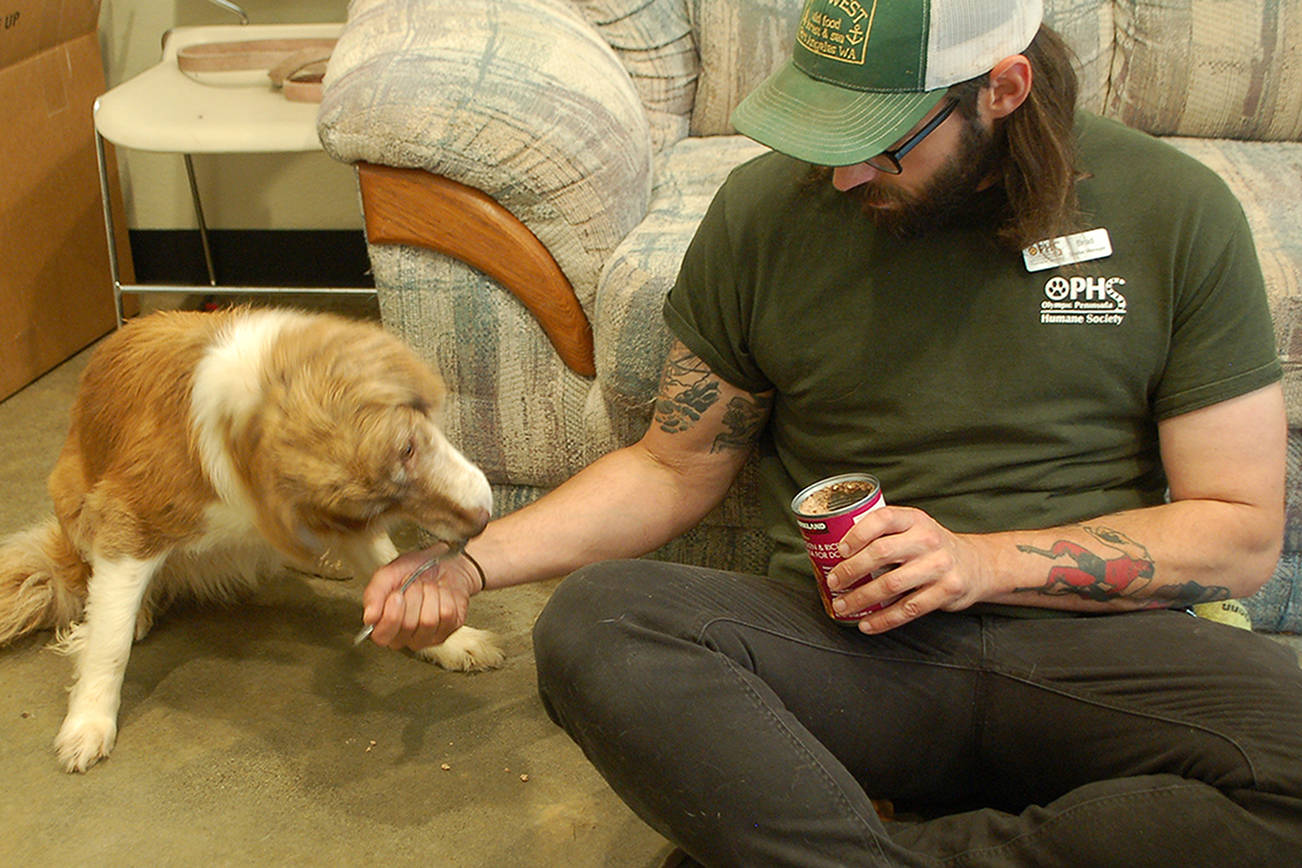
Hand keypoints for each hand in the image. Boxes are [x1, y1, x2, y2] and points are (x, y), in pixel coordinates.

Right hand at [361, 547, 481, 649]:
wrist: (442, 560)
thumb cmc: (413, 570)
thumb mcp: (387, 575)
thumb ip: (374, 594)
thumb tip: (369, 618)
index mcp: (385, 627)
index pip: (382, 636)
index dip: (391, 615)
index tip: (396, 594)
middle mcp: (406, 637)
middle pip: (408, 626)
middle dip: (412, 596)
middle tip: (413, 584)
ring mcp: (430, 636)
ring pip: (429, 620)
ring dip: (429, 595)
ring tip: (428, 587)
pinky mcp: (450, 629)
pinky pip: (447, 614)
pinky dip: (445, 596)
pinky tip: (441, 593)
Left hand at [824, 506, 994, 632]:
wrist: (977, 564)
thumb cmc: (932, 547)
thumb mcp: (914, 528)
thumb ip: (885, 534)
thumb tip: (838, 552)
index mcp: (915, 519)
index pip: (882, 518)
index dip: (857, 534)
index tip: (839, 550)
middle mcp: (928, 539)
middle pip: (881, 553)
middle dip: (851, 570)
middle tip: (834, 582)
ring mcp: (939, 566)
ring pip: (890, 584)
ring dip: (861, 598)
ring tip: (842, 605)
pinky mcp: (947, 591)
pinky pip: (908, 609)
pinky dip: (883, 619)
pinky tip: (866, 623)